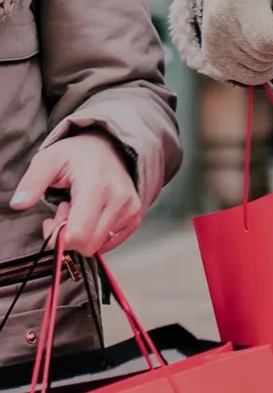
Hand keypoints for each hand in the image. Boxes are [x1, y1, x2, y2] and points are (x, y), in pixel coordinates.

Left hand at [10, 133, 142, 255]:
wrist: (110, 147)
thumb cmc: (77, 155)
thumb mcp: (48, 160)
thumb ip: (32, 182)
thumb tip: (18, 204)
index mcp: (96, 186)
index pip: (79, 234)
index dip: (60, 237)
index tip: (52, 221)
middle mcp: (119, 200)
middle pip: (88, 245)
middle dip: (70, 236)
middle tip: (64, 211)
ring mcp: (130, 210)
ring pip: (98, 246)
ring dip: (83, 234)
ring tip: (79, 209)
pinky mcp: (135, 218)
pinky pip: (110, 243)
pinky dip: (96, 234)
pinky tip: (92, 214)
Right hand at [200, 0, 272, 84]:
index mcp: (241, 2)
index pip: (267, 42)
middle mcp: (221, 25)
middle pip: (265, 58)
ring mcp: (214, 45)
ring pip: (258, 72)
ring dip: (269, 59)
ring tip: (261, 35)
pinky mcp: (212, 60)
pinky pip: (248, 79)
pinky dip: (259, 69)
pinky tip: (255, 50)